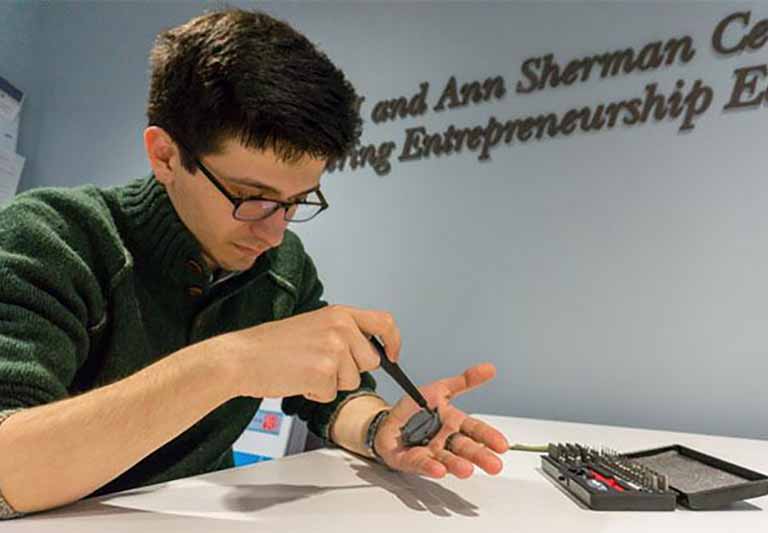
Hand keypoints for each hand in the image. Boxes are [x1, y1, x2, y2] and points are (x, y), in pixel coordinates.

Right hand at [213, 305, 400, 400]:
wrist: (242, 357)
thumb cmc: (272, 345)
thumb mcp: (314, 326)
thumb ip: (343, 333)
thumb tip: (370, 352)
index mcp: (339, 314)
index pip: (384, 323)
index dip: (393, 342)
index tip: (392, 356)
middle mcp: (340, 328)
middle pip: (370, 362)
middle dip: (350, 371)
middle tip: (320, 365)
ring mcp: (334, 349)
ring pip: (353, 381)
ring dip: (331, 383)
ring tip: (305, 370)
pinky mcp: (324, 372)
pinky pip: (332, 394)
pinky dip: (315, 393)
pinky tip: (298, 380)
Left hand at [373, 363, 508, 477]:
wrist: (388, 421)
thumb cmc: (415, 409)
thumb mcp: (440, 389)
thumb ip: (464, 381)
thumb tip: (489, 368)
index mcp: (454, 423)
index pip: (475, 430)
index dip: (489, 437)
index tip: (502, 445)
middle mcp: (445, 440)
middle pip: (465, 448)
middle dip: (479, 456)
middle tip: (494, 465)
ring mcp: (430, 451)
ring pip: (446, 459)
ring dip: (457, 465)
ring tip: (467, 469)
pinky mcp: (412, 460)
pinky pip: (421, 462)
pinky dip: (430, 466)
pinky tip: (439, 469)